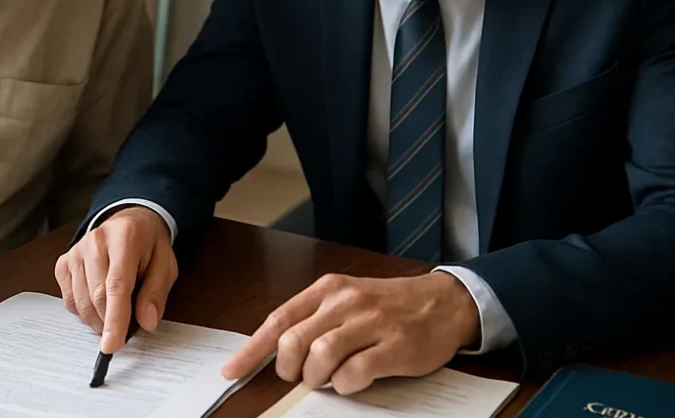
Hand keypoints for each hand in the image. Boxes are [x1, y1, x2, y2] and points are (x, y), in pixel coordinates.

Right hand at [55, 206, 176, 353]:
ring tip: (116, 312)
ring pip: (81, 302)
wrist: (129, 223)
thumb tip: (147, 322)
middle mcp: (96, 241)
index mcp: (125, 238)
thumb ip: (157, 293)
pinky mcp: (64, 263)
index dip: (114, 319)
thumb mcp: (165, 264)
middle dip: (110, 323)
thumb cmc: (148, 245)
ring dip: (98, 320)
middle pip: (96, 297)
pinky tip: (99, 302)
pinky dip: (85, 312)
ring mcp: (76, 251)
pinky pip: (70, 301)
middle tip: (127, 328)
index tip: (112, 345)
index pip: (116, 285)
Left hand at [221, 272, 479, 394]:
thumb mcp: (346, 300)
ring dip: (316, 377)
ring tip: (326, 379)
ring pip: (321, 355)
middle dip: (288, 369)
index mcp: (328, 289)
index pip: (279, 320)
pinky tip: (351, 382)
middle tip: (298, 377)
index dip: (252, 349)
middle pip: (294, 340)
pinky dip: (346, 385)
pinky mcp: (395, 346)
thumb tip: (276, 351)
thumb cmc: (388, 305)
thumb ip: (314, 319)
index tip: (232, 370)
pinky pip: (356, 372)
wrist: (442, 302)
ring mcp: (371, 323)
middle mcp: (346, 302)